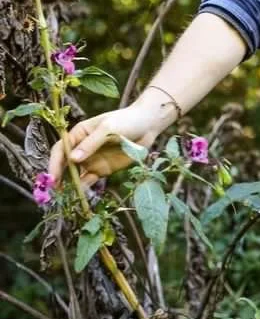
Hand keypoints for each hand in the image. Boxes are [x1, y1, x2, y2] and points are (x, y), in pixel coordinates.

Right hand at [48, 104, 162, 190]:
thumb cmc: (126, 121)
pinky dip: (82, 189)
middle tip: (54, 191)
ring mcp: (91, 160)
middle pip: (64, 164)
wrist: (148, 126)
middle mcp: (81, 148)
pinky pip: (88, 181)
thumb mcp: (108, 128)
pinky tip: (78, 197)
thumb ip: (91, 143)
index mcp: (79, 134)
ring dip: (68, 185)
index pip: (60, 149)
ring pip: (75, 175)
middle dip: (58, 177)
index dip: (54, 163)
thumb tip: (72, 159)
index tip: (53, 177)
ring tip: (63, 197)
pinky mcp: (102, 170)